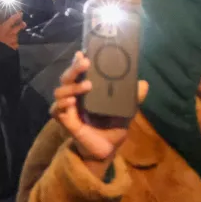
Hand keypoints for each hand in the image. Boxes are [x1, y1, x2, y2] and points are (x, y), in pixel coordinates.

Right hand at [0, 12, 25, 49]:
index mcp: (6, 27)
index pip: (13, 19)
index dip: (18, 15)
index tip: (20, 13)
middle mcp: (12, 33)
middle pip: (19, 27)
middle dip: (22, 25)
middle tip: (24, 23)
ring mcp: (14, 41)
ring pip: (16, 36)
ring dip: (15, 36)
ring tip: (11, 37)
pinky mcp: (14, 47)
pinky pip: (15, 45)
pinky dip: (13, 44)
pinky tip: (10, 45)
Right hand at [51, 52, 147, 173]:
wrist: (107, 149)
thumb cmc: (112, 127)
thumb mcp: (125, 110)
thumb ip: (132, 97)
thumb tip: (144, 83)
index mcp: (85, 91)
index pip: (79, 73)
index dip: (77, 62)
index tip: (83, 52)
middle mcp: (74, 96)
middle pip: (67, 78)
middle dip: (74, 69)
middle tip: (85, 62)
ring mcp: (68, 109)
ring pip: (60, 92)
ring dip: (72, 87)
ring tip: (87, 86)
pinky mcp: (65, 122)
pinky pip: (57, 110)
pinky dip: (62, 105)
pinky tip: (71, 102)